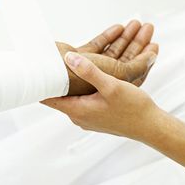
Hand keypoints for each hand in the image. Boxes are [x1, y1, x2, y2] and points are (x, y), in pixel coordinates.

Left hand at [43, 52, 160, 139]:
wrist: (151, 126)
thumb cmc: (133, 110)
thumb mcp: (111, 86)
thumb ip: (89, 72)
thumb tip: (69, 59)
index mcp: (77, 110)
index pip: (48, 98)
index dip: (40, 84)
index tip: (33, 71)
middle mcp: (79, 115)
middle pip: (60, 93)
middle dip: (58, 76)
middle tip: (50, 60)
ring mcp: (87, 115)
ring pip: (74, 92)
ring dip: (73, 78)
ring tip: (67, 61)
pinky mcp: (96, 112)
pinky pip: (84, 95)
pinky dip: (84, 83)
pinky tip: (88, 71)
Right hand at [57, 20, 157, 95]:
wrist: (43, 69)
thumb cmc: (78, 77)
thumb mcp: (114, 74)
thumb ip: (128, 68)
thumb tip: (147, 58)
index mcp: (107, 92)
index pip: (132, 77)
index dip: (144, 63)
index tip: (155, 49)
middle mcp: (97, 83)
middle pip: (122, 62)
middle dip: (136, 44)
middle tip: (148, 27)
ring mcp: (86, 72)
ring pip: (111, 54)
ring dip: (124, 38)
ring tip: (137, 22)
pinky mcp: (76, 60)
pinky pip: (97, 48)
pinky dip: (107, 38)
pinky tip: (118, 27)